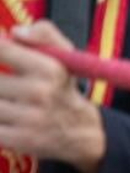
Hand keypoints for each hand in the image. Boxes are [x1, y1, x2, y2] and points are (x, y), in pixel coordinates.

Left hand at [0, 22, 105, 172]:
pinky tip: (4, 114)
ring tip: (4, 96)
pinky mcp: (16, 140)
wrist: (78, 132)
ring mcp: (27, 118)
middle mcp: (39, 93)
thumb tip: (13, 32)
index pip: (3, 50)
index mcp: (49, 68)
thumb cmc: (62, 87)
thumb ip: (43, 33)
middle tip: (4, 83)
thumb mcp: (65, 56)